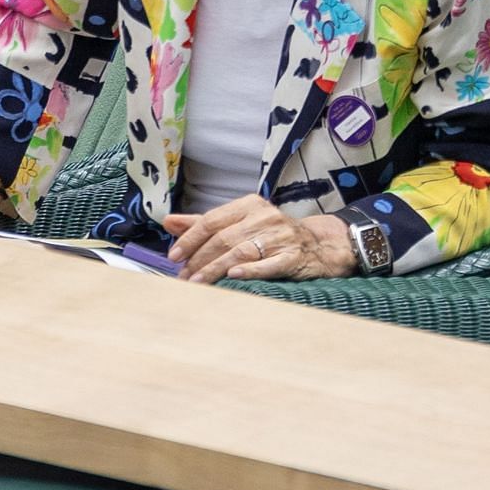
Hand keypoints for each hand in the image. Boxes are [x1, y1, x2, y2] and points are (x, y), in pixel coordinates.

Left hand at [161, 194, 356, 282]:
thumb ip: (204, 223)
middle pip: (223, 238)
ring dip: (215, 270)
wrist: (320, 244)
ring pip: (241, 252)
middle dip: (199, 260)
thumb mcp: (240, 222)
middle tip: (184, 278)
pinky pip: (269, 264)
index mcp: (248, 205)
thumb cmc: (272, 234)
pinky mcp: (294, 256)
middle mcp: (264, 217)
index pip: (212, 220)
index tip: (174, 256)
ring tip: (198, 284)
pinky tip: (233, 277)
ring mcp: (281, 236)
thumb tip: (168, 222)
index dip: (190, 238)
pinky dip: (250, 271)